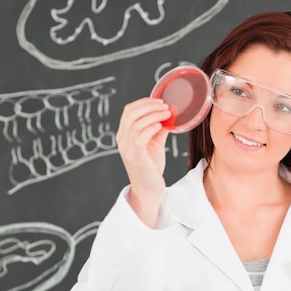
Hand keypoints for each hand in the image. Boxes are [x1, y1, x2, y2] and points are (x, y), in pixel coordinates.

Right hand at [116, 97, 171, 225]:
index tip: (160, 101)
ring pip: (135, 122)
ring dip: (153, 114)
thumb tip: (169, 114)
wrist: (148, 189)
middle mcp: (122, 139)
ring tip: (167, 113)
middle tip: (165, 105)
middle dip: (149, 105)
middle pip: (130, 113)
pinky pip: (139, 136)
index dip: (144, 102)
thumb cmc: (151, 167)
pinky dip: (150, 127)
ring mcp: (126, 147)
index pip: (129, 110)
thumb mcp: (155, 143)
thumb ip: (158, 128)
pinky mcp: (134, 155)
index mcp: (125, 134)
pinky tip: (161, 125)